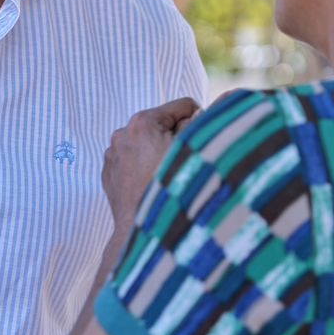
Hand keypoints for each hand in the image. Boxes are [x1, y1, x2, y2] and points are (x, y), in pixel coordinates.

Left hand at [102, 98, 199, 234]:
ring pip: (149, 144)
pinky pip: (134, 161)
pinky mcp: (109, 174)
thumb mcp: (196, 150)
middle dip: (177, 140)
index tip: (199, 146)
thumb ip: (208, 121)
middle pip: (164, 125)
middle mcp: (122, 134)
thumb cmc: (173, 192)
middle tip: (183, 166)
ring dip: (160, 154)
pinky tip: (152, 187)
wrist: (145, 235)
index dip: (199, 123)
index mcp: (143, 122)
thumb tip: (224, 99)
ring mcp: (113, 155)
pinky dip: (145, 168)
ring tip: (167, 179)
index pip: (183, 107)